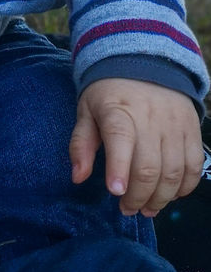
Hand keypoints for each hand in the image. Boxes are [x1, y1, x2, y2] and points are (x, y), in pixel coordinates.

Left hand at [70, 78, 203, 216]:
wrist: (144, 62)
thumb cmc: (109, 94)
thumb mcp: (87, 111)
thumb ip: (81, 144)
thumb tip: (77, 178)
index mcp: (118, 109)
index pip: (120, 138)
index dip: (118, 167)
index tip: (115, 192)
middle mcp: (150, 117)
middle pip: (148, 167)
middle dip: (137, 196)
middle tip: (127, 209)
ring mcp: (174, 123)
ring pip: (173, 172)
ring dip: (161, 198)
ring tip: (147, 208)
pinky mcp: (192, 129)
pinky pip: (194, 166)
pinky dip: (184, 187)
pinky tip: (170, 195)